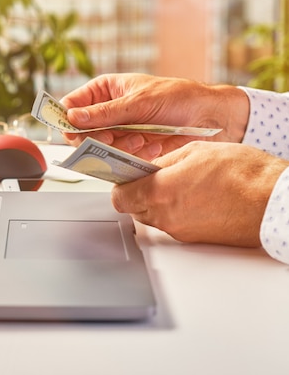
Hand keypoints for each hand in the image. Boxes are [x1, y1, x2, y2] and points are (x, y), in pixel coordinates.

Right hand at [60, 73, 249, 159]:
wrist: (210, 118)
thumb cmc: (179, 97)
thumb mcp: (139, 101)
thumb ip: (105, 113)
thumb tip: (73, 117)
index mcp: (105, 91)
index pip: (71, 105)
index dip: (66, 117)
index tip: (71, 128)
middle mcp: (107, 112)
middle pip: (80, 130)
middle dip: (92, 136)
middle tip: (106, 139)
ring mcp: (118, 131)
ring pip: (97, 147)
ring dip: (116, 145)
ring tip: (138, 138)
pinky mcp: (129, 150)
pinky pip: (115, 158)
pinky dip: (129, 154)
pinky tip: (148, 144)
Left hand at [111, 142, 288, 246]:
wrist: (273, 201)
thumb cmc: (242, 174)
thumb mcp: (196, 151)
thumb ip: (164, 162)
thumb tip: (148, 167)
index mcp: (159, 191)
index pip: (119, 196)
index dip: (120, 184)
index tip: (124, 175)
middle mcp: (165, 216)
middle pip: (133, 208)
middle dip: (138, 193)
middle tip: (153, 177)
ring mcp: (179, 230)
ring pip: (152, 218)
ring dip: (156, 203)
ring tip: (179, 185)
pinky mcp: (193, 239)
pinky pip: (172, 225)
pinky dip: (175, 212)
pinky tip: (193, 197)